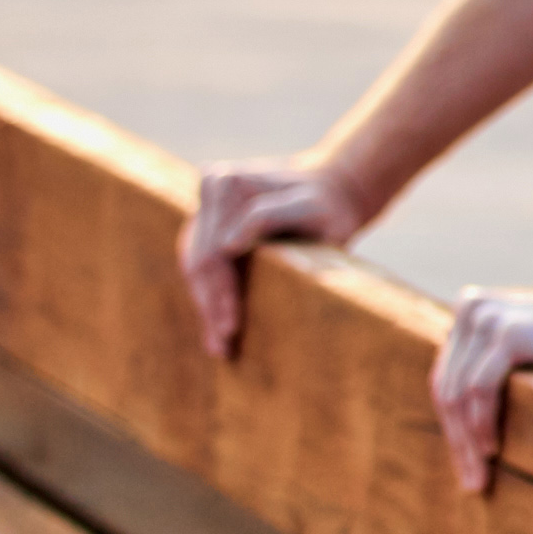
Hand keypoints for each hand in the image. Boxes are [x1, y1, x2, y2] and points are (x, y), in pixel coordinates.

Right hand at [180, 156, 374, 358]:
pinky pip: (205, 267)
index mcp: (225, 186)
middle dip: (209, 306)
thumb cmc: (327, 204)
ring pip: (196, 268)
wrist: (336, 193)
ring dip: (206, 307)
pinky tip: (216, 328)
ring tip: (219, 346)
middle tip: (222, 346)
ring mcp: (209, 210)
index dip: (218, 293)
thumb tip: (226, 245)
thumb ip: (268, 216)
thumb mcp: (310, 208)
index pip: (212, 252)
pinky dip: (210, 297)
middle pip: (198, 262)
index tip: (230, 327)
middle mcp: (210, 191)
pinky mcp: (214, 226)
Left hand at [428, 282, 532, 494]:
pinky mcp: (511, 334)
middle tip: (472, 483)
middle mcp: (472, 309)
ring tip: (481, 476)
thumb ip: (498, 370)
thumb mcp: (531, 354)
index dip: (453, 429)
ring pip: (458, 394)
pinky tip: (493, 449)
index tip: (467, 466)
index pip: (446, 380)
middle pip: (447, 389)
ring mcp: (490, 318)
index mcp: (471, 312)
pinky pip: (479, 389)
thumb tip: (467, 432)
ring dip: (466, 442)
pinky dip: (481, 424)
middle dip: (457, 442)